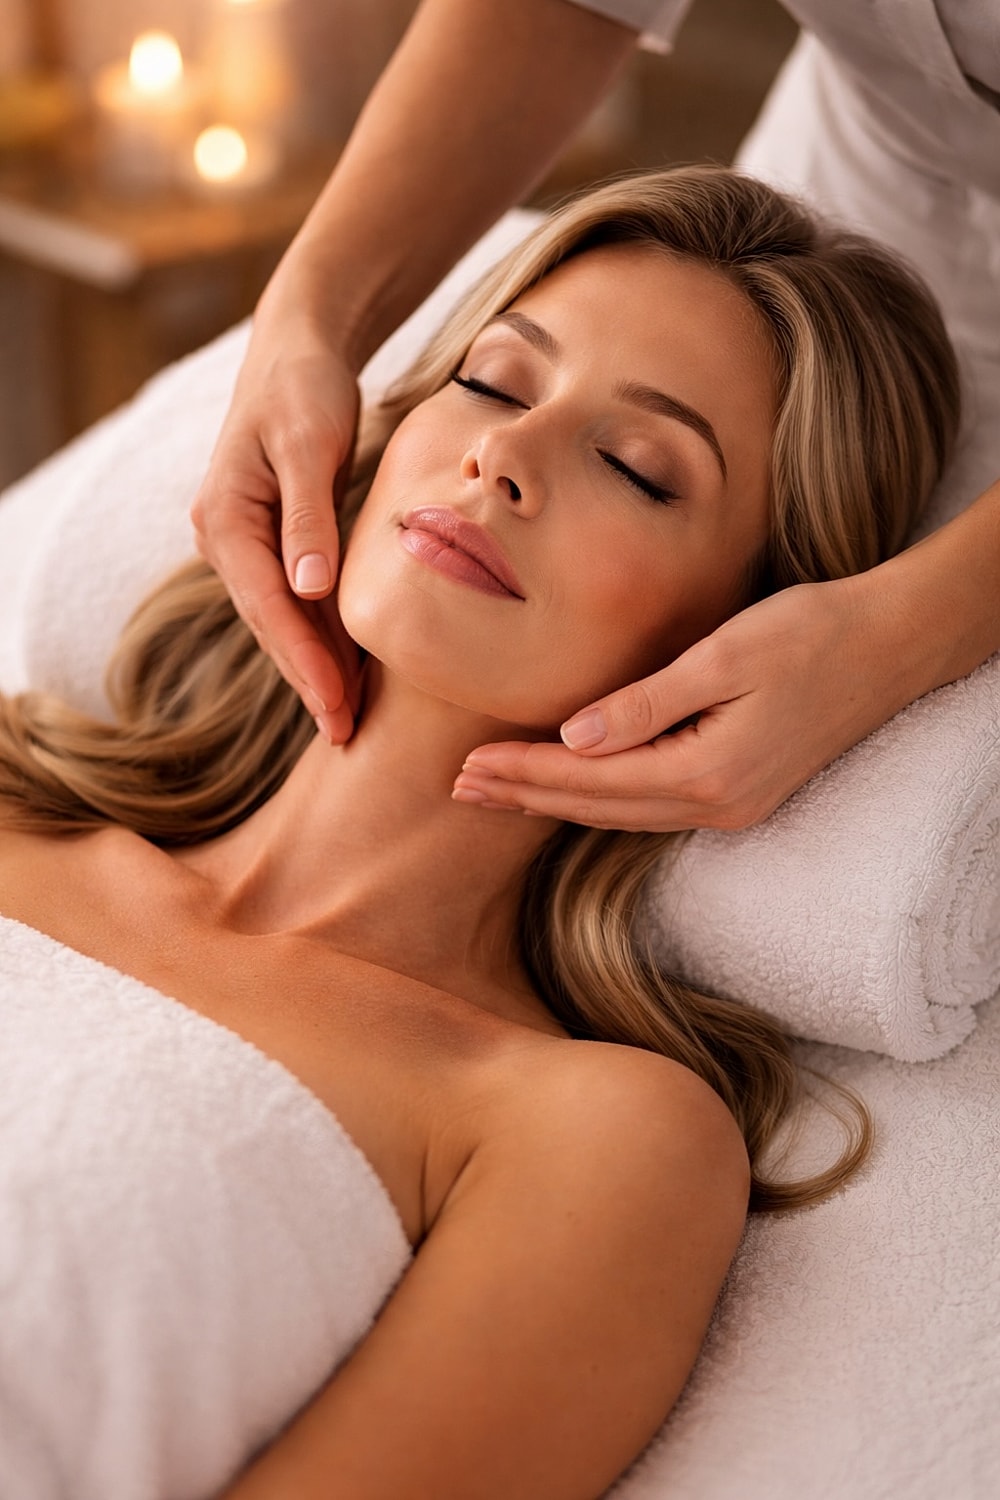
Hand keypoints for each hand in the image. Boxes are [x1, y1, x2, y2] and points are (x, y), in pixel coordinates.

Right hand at [191, 312, 361, 742]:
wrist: (299, 347)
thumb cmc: (305, 387)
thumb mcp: (309, 443)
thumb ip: (308, 516)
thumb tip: (308, 589)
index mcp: (225, 520)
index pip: (268, 607)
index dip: (303, 662)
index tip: (334, 707)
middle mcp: (225, 538)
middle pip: (271, 625)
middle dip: (308, 680)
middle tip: (345, 736)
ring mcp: (246, 542)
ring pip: (283, 619)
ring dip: (316, 666)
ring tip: (350, 717)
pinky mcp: (272, 539)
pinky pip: (296, 599)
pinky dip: (322, 634)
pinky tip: (349, 666)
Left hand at [452, 577, 909, 831]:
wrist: (889, 646)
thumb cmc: (811, 634)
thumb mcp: (725, 657)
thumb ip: (648, 703)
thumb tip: (574, 737)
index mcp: (706, 773)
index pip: (590, 781)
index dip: (526, 773)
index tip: (468, 765)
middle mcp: (715, 804)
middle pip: (597, 808)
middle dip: (526, 797)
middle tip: (459, 788)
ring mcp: (731, 806)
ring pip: (621, 813)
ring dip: (556, 803)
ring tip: (498, 794)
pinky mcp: (739, 793)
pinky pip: (649, 805)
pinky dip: (599, 799)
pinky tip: (570, 790)